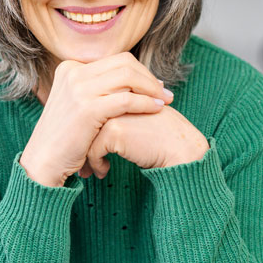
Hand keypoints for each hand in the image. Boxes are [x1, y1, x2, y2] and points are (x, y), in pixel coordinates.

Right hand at [19, 52, 173, 186]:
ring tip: (165, 102)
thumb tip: (132, 79)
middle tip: (165, 93)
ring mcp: (78, 89)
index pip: (115, 60)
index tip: (156, 86)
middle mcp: (73, 73)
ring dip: (151, 88)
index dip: (140, 71)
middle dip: (149, 77)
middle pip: (124, 63)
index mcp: (70, 68)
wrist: (43, 163)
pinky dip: (145, 103)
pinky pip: (126, 99)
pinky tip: (157, 110)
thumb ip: (98, 89)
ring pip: (128, 77)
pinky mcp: (87, 108)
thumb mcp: (77, 105)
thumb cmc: (66, 139)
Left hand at [84, 105, 209, 177]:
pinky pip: (93, 149)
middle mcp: (115, 96)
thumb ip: (119, 113)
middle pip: (85, 120)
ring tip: (87, 171)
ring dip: (86, 156)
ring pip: (86, 135)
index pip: (92, 108)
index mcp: (121, 89)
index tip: (84, 146)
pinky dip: (96, 163)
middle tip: (80, 163)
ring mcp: (113, 111)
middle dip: (81, 143)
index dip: (87, 130)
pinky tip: (103, 173)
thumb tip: (93, 125)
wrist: (181, 150)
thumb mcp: (138, 117)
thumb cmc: (162, 136)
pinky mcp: (114, 129)